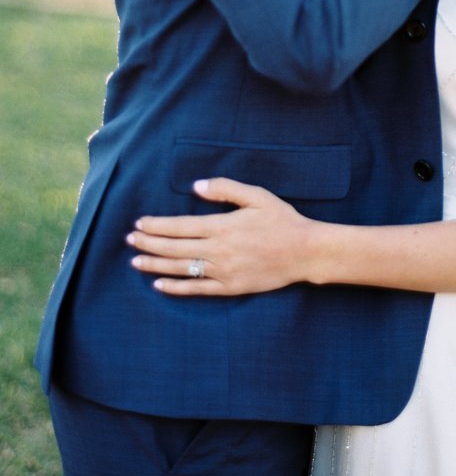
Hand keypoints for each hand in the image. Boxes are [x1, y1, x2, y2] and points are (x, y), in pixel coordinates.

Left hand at [127, 177, 319, 295]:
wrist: (305, 251)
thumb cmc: (282, 220)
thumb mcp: (257, 196)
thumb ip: (226, 189)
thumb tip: (196, 186)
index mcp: (222, 226)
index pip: (180, 226)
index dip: (157, 226)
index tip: (139, 223)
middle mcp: (218, 250)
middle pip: (174, 248)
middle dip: (149, 243)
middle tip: (130, 240)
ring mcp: (222, 271)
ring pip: (180, 269)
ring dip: (155, 264)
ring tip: (136, 261)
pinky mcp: (230, 287)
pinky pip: (196, 289)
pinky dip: (175, 287)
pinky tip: (159, 284)